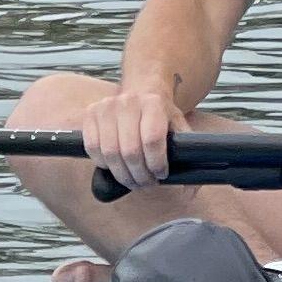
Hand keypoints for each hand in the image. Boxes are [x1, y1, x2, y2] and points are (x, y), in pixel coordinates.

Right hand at [80, 65, 184, 184]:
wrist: (141, 90)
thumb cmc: (161, 114)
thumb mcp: (179, 126)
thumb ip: (189, 155)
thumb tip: (190, 192)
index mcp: (154, 103)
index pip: (153, 140)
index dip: (156, 163)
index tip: (161, 174)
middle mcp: (128, 102)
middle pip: (131, 151)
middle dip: (140, 175)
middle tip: (147, 183)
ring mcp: (106, 107)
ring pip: (110, 153)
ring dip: (122, 174)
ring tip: (133, 180)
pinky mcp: (90, 114)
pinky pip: (93, 148)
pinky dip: (104, 164)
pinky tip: (116, 166)